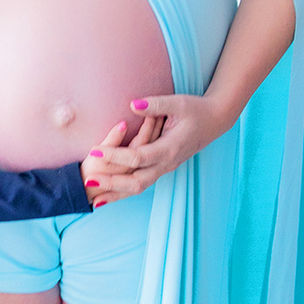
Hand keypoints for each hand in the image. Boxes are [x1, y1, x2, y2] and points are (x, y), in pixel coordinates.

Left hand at [85, 93, 228, 200]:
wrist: (215, 121)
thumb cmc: (196, 109)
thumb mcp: (178, 103)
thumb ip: (154, 105)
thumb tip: (132, 105)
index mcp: (169, 148)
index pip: (138, 157)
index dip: (115, 156)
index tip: (95, 151)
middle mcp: (167, 163)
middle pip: (136, 181)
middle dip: (111, 183)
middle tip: (89, 181)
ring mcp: (165, 168)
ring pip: (139, 188)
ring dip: (116, 194)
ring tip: (94, 201)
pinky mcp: (162, 168)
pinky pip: (142, 184)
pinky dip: (124, 192)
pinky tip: (109, 196)